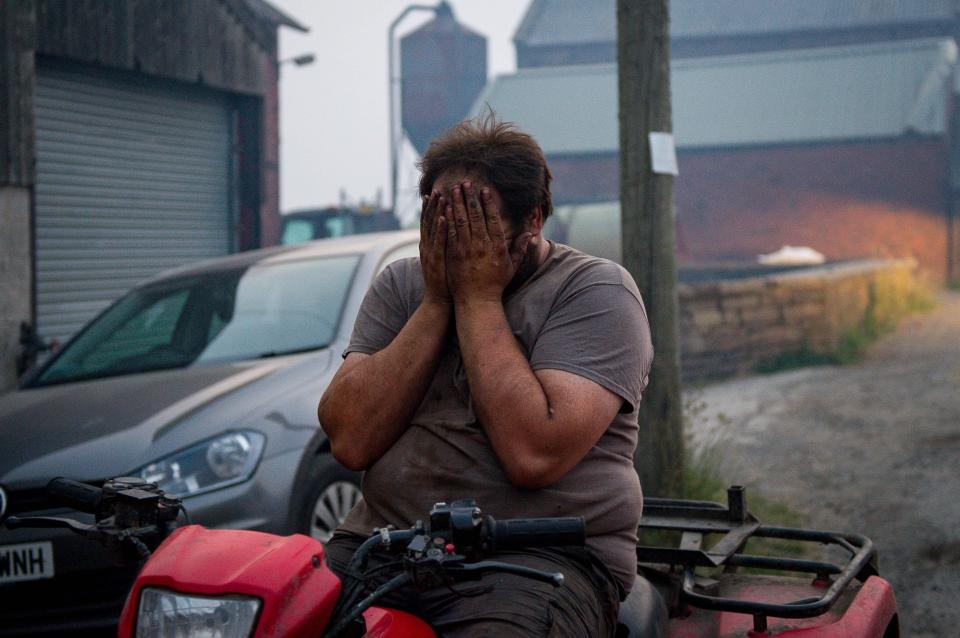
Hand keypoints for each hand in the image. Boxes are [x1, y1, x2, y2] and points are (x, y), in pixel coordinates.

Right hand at [419, 191, 449, 304]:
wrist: (438, 301)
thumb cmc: (445, 281)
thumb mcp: (442, 260)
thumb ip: (443, 246)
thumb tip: (448, 234)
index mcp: (428, 246)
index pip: (428, 223)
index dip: (430, 208)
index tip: (433, 193)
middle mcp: (427, 247)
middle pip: (429, 221)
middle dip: (433, 205)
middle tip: (438, 189)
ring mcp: (430, 253)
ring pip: (433, 228)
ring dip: (437, 211)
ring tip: (441, 196)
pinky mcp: (436, 261)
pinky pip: (439, 242)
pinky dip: (441, 229)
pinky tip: (445, 217)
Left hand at [444, 181, 530, 303]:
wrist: (477, 301)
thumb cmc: (496, 284)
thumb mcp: (511, 266)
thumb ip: (520, 248)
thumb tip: (530, 234)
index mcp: (497, 246)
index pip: (492, 219)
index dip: (488, 203)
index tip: (484, 190)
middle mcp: (482, 245)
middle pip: (475, 216)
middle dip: (470, 197)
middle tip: (466, 182)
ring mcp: (466, 250)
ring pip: (461, 221)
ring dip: (457, 203)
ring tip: (454, 189)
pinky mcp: (454, 255)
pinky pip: (451, 233)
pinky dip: (448, 219)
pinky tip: (445, 208)